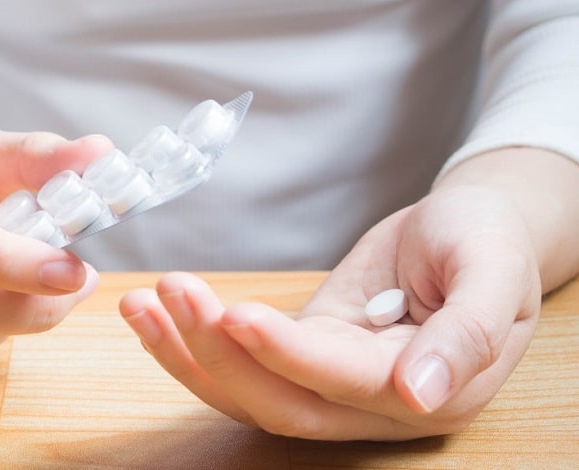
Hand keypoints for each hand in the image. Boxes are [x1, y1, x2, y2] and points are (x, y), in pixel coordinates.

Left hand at [119, 185, 540, 439]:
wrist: (468, 229)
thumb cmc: (487, 240)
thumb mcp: (492, 270)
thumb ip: (467, 333)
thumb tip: (421, 392)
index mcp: (432, 389)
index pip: (345, 382)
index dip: (289, 355)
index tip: (238, 315)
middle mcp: (373, 403)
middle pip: (281, 400)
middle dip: (219, 352)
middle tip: (174, 290)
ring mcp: (331, 382)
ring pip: (248, 392)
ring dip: (188, 353)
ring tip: (143, 303)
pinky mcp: (301, 354)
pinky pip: (241, 363)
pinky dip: (194, 342)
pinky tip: (155, 312)